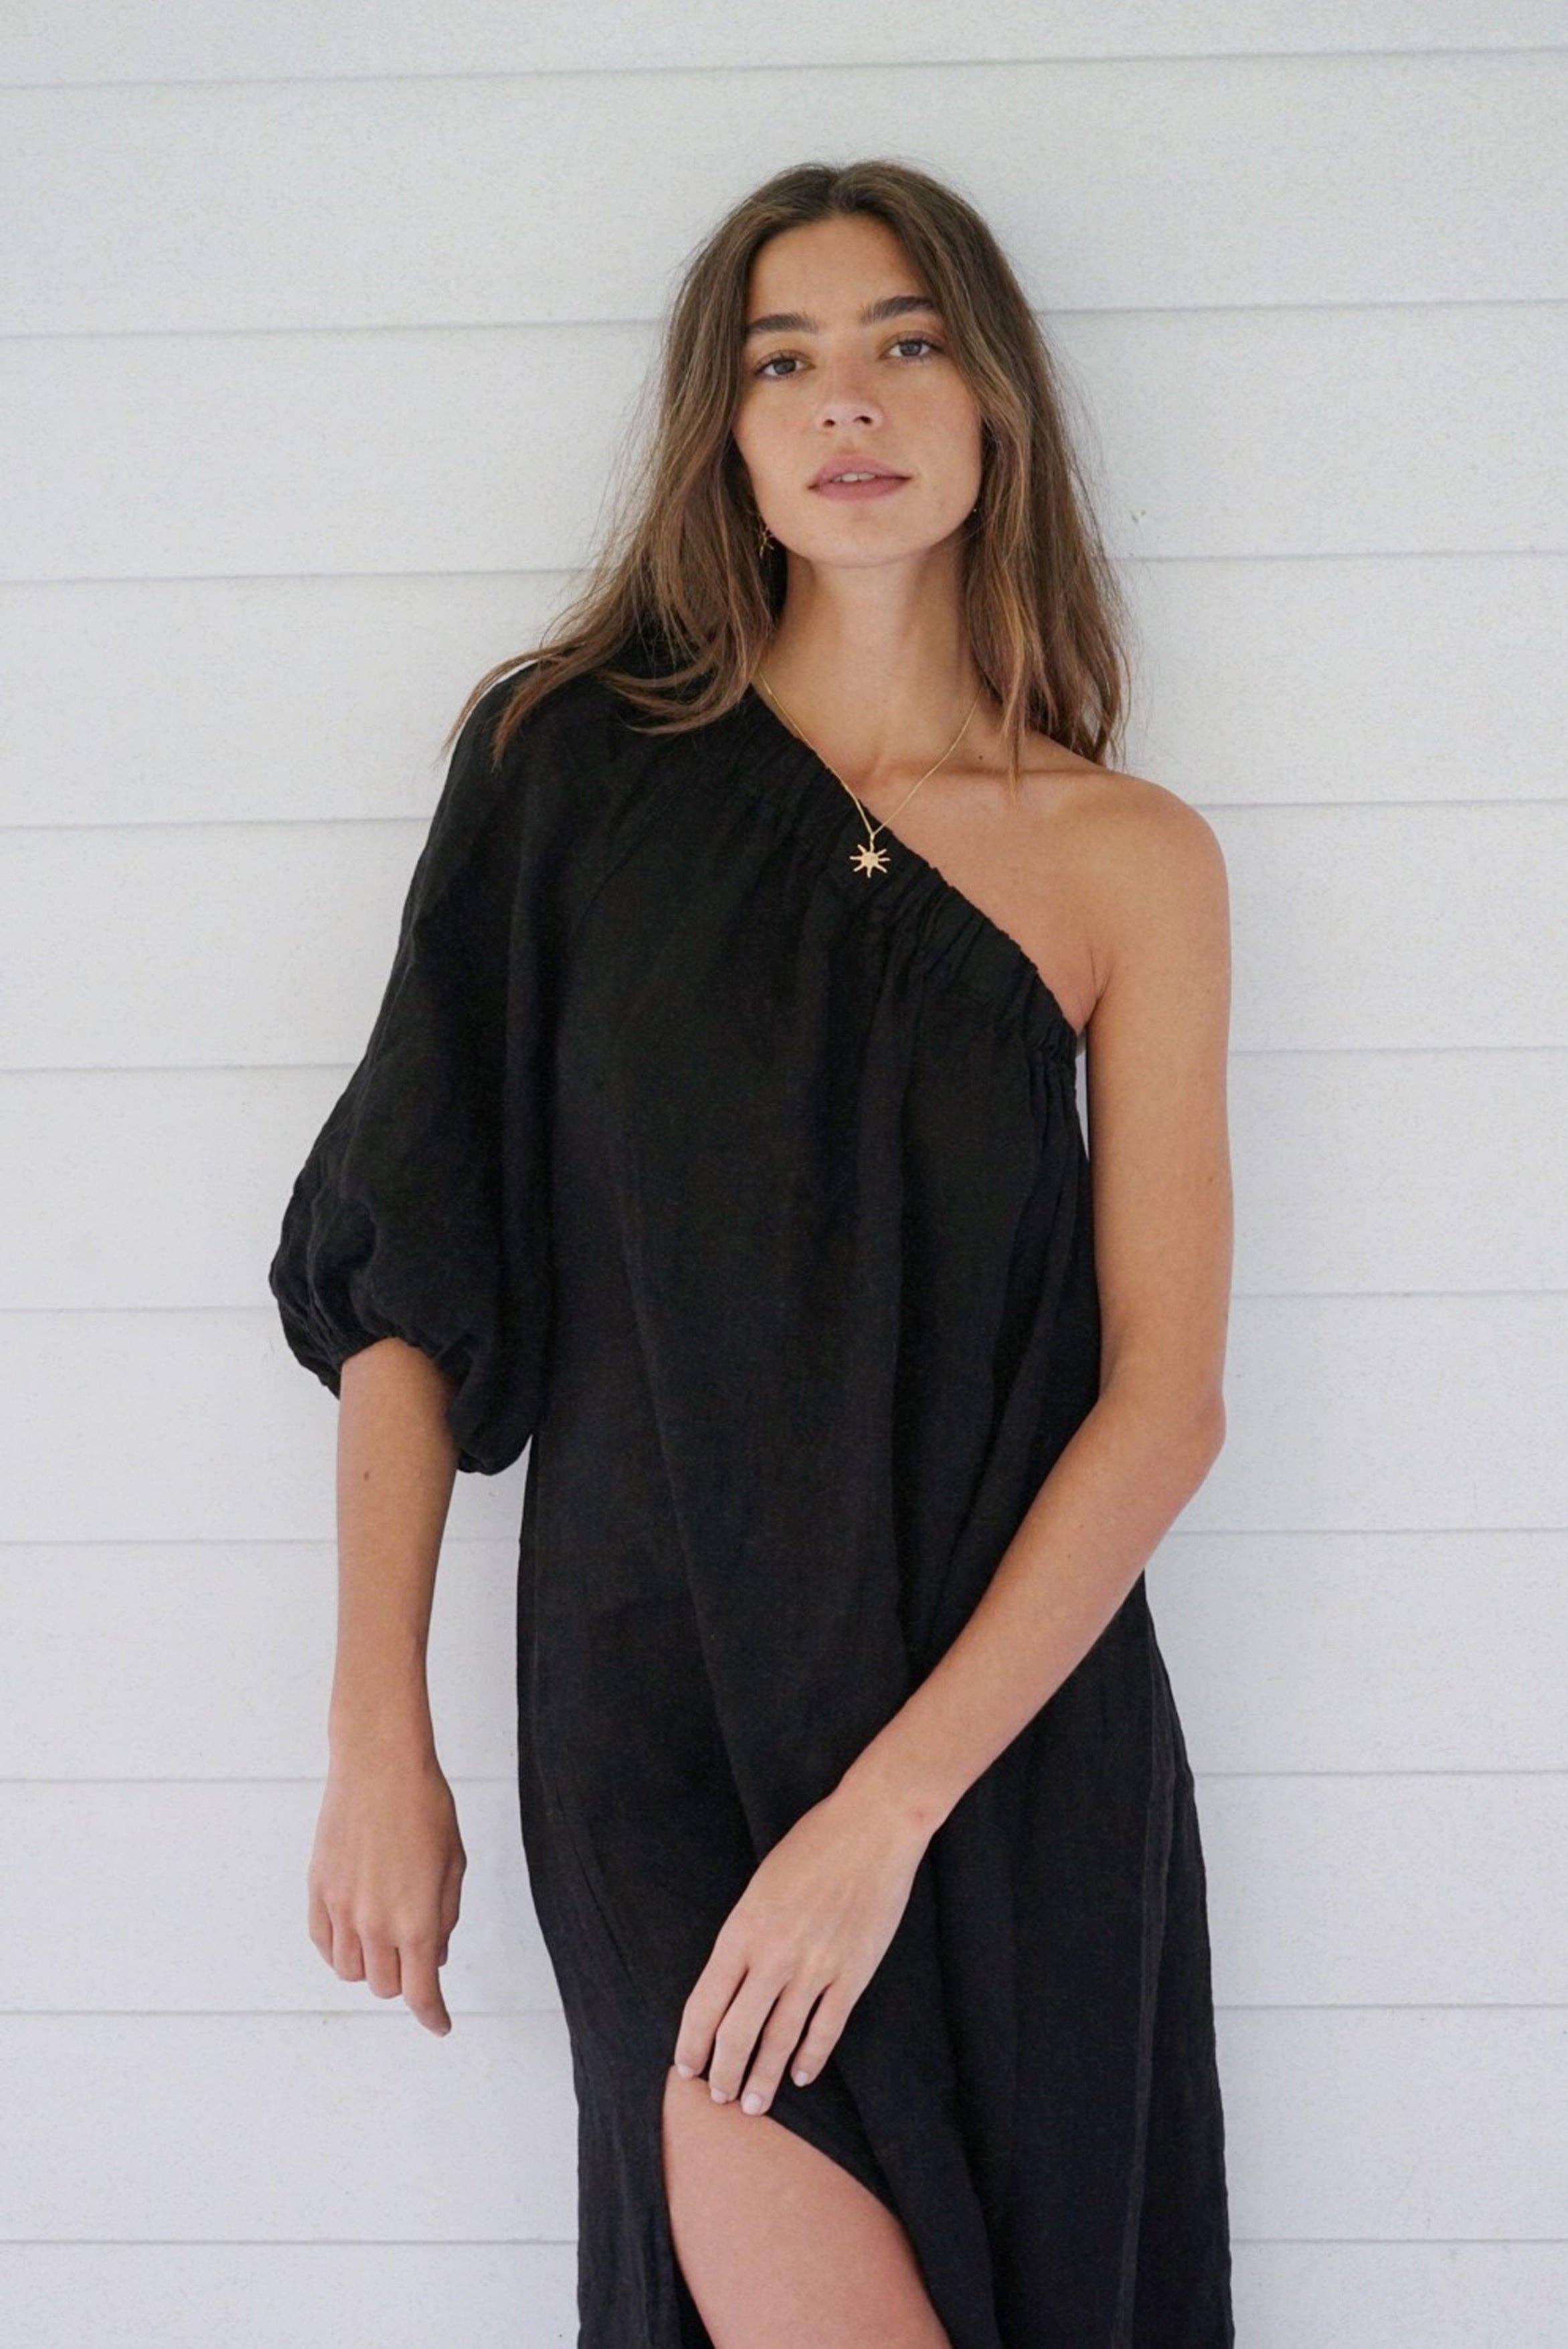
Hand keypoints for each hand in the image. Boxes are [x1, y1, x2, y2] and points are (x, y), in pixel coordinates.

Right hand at [307, 1742, 464, 2035]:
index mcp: (416, 1922)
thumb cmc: (425, 1807)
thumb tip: (436, 1955)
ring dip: (371, 1967)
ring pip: (351, 1971)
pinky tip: (354, 1934)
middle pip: (385, 1987)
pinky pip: (324, 1943)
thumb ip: (444, 1917)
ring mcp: (341, 1910)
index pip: (421, 1994)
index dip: (433, 2016)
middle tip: (417, 1957)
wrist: (380, 1767)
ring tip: (386, 1940)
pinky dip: (339, 1950)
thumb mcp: (454, 1866)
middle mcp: (375, 1925)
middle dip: (406, 1981)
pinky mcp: (318, 1891)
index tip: (439, 2024)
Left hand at [672, 1777, 930, 2114]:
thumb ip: (745, 1933)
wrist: (872, 1828)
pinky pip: (826, 2028)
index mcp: (743, 1930)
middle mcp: (774, 1956)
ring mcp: (816, 1968)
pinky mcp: (853, 1974)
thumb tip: (732, 1978)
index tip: (686, 2067)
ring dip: (763, 2078)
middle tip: (719, 2097)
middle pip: (738, 2032)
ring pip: (780, 2040)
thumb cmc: (812, 1845)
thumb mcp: (760, 1885)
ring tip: (753, 2104)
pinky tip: (800, 2076)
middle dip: (724, 2073)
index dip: (692, 2042)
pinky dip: (810, 2058)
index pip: (705, 2002)